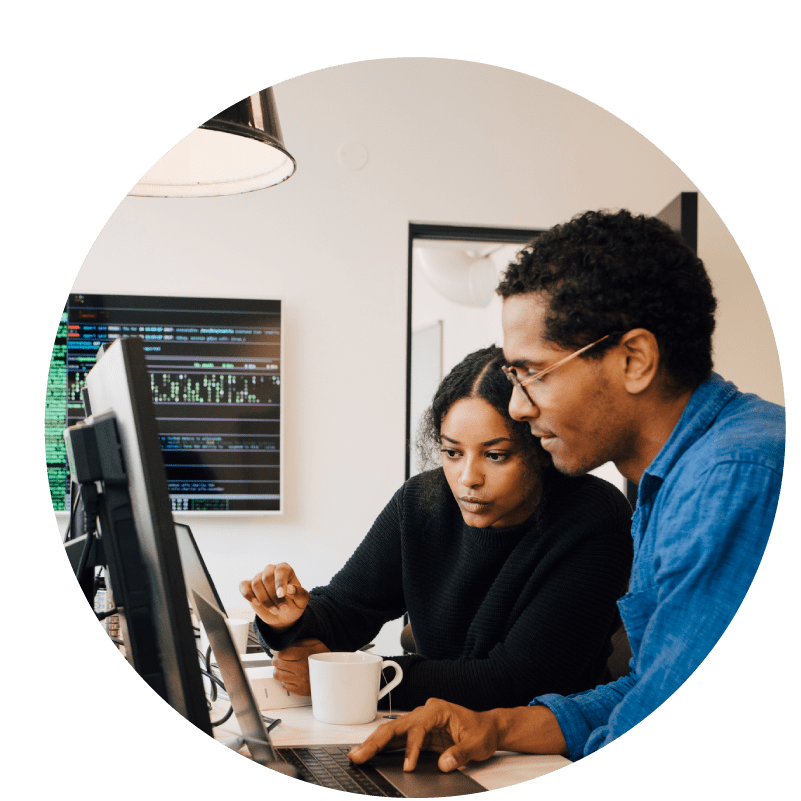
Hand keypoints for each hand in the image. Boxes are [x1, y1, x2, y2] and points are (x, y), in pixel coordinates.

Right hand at [239, 562, 309, 630]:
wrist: (283, 615)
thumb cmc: (294, 604)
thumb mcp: (302, 600)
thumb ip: (299, 593)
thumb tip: (289, 589)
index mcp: (285, 569)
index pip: (280, 571)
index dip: (280, 582)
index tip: (281, 595)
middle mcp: (271, 570)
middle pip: (266, 578)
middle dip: (273, 596)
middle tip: (281, 608)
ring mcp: (259, 577)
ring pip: (256, 584)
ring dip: (264, 600)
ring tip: (275, 610)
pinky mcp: (249, 586)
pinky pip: (243, 586)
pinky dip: (247, 594)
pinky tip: (256, 602)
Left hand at [273, 638, 329, 695]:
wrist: (335, 673)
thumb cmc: (324, 657)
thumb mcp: (315, 643)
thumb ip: (299, 642)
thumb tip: (285, 643)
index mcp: (304, 655)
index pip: (281, 654)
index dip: (275, 651)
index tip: (275, 650)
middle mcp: (301, 669)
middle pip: (278, 664)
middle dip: (275, 659)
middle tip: (278, 657)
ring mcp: (300, 681)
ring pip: (278, 675)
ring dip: (277, 669)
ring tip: (282, 666)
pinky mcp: (300, 690)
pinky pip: (284, 685)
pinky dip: (284, 679)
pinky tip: (289, 675)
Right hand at [348, 698, 500, 772]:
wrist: (487, 728)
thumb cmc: (482, 732)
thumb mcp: (477, 745)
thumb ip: (460, 754)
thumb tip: (444, 764)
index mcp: (437, 709)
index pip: (417, 727)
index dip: (411, 747)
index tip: (408, 767)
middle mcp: (424, 712)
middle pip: (395, 726)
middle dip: (375, 741)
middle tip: (358, 755)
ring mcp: (418, 721)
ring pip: (391, 732)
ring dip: (373, 744)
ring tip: (356, 755)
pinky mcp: (417, 733)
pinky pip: (396, 740)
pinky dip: (382, 747)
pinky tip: (369, 753)